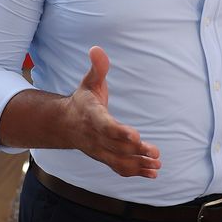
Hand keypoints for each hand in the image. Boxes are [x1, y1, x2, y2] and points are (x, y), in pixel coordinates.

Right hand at [67, 46, 161, 177]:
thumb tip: (96, 48)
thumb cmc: (83, 100)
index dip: (119, 132)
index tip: (136, 136)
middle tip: (156, 152)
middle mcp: (94, 136)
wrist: (65, 124)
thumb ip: (97, 67)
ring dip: (139, 165)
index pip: (105, 126)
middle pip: (116, 147)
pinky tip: (153, 173)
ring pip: (118, 161)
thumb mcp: (88, 81)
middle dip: (136, 152)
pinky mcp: (104, 158)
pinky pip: (119, 168)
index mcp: (92, 116)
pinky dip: (135, 172)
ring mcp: (99, 150)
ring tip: (157, 165)